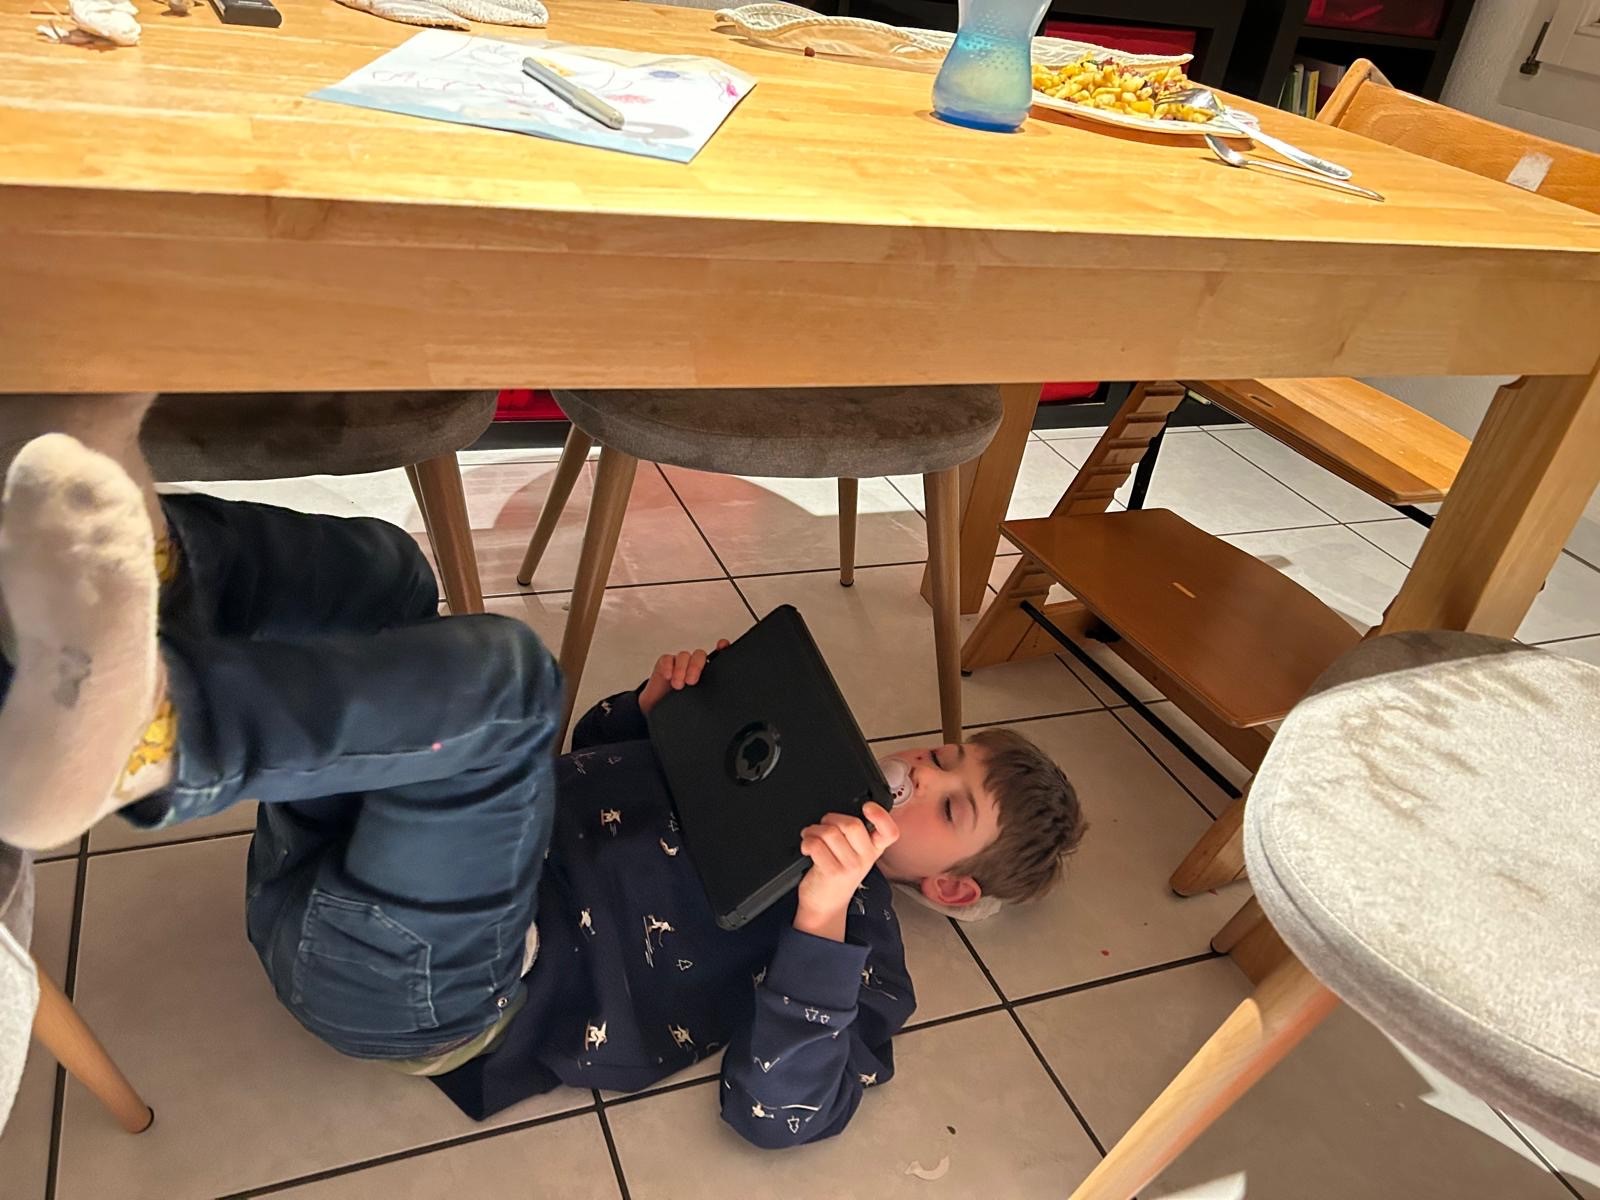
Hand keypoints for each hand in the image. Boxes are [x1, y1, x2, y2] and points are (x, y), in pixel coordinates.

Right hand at [638, 641, 729, 715]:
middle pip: (699, 655)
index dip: (722, 649)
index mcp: (707, 674)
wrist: (657, 708)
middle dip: (696, 666)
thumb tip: (721, 715)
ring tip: (678, 685)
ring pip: (684, 656)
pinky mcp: (664, 664)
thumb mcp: (697, 705)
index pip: (718, 657)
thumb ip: (708, 702)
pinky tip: (668, 676)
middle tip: (692, 681)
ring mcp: (679, 663)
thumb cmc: (680, 707)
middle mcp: (694, 666)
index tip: (723, 646)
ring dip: (681, 669)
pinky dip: (668, 666)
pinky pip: (668, 659)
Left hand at [794, 804, 898, 940]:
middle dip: (831, 819)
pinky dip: (806, 841)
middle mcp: (865, 858)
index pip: (889, 832)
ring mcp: (850, 867)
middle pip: (852, 824)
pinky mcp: (833, 873)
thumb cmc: (836, 875)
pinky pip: (816, 845)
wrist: (825, 905)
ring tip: (811, 837)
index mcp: (874, 850)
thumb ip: (854, 834)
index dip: (881, 815)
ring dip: (813, 830)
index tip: (868, 807)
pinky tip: (807, 847)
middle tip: (823, 826)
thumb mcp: (854, 855)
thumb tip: (841, 811)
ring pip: (830, 833)